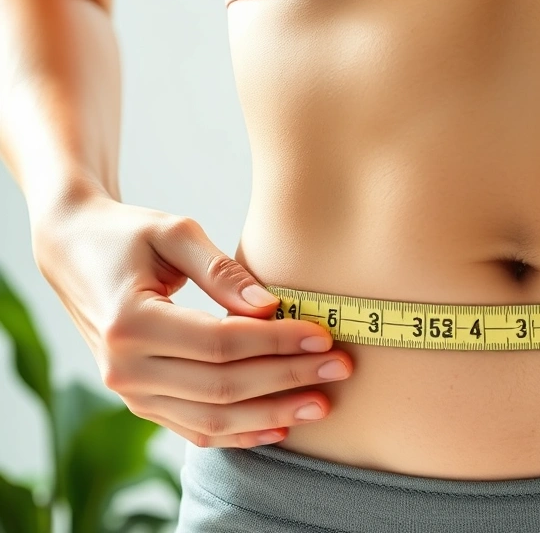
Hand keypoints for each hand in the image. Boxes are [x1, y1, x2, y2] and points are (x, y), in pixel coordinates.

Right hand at [30, 193, 352, 446]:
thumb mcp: (174, 233)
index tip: (322, 336)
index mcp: (130, 322)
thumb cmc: (127, 234)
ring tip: (321, 404)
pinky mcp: (140, 402)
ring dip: (271, 415)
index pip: (221, 343)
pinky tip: (280, 426)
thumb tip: (272, 307)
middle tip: (339, 368)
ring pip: (211, 419)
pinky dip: (239, 433)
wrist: (72, 253)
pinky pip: (194, 429)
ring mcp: (129, 392)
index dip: (276, 342)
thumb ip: (223, 271)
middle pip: (222, 386)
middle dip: (287, 379)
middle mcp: (123, 367)